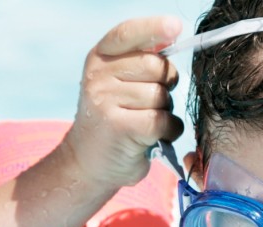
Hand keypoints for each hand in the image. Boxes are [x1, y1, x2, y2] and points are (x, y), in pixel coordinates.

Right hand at [60, 16, 186, 187]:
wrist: (88, 164)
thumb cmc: (116, 120)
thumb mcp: (119, 83)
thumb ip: (141, 60)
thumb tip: (172, 32)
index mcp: (100, 59)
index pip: (128, 34)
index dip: (153, 28)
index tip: (174, 26)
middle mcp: (98, 76)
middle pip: (157, 66)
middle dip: (166, 84)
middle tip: (151, 102)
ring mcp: (105, 101)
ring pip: (162, 96)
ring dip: (166, 112)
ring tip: (146, 121)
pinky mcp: (119, 127)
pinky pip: (163, 120)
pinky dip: (168, 131)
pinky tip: (154, 137)